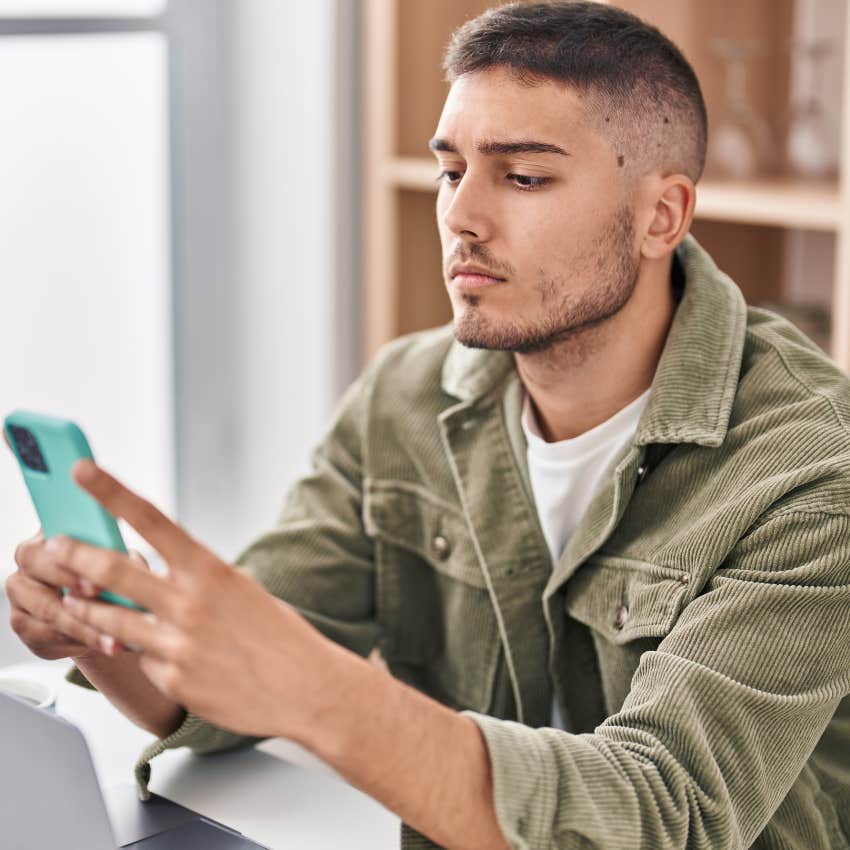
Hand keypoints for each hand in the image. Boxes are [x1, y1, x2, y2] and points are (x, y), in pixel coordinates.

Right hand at [2, 428, 124, 659]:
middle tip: (96, 585)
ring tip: (118, 630)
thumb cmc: (125, 582)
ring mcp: (24, 595)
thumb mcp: (133, 559)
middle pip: (36, 558)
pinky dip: (83, 640)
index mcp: (53, 529)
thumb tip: (133, 550)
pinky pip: (49, 635)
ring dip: (85, 619)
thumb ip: (123, 549)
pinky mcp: (29, 629)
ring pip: (47, 605)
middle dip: (68, 572)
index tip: (71, 467)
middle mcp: (30, 558)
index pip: (42, 494)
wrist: (119, 628)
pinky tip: (109, 642)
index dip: (42, 471)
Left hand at [52, 459, 345, 740]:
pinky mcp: (173, 680)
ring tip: (77, 602)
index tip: (83, 471)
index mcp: (209, 570)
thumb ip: (198, 578)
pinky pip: (143, 660)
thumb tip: (161, 571)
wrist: (306, 688)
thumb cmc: (280, 636)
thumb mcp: (242, 589)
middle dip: (74, 555)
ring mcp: (177, 644)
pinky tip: (176, 657)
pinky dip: (149, 655)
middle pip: (112, 571)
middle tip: (52, 546)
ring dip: (88, 609)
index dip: (112, 492)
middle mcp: (189, 603)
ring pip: (110, 621)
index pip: (151, 520)